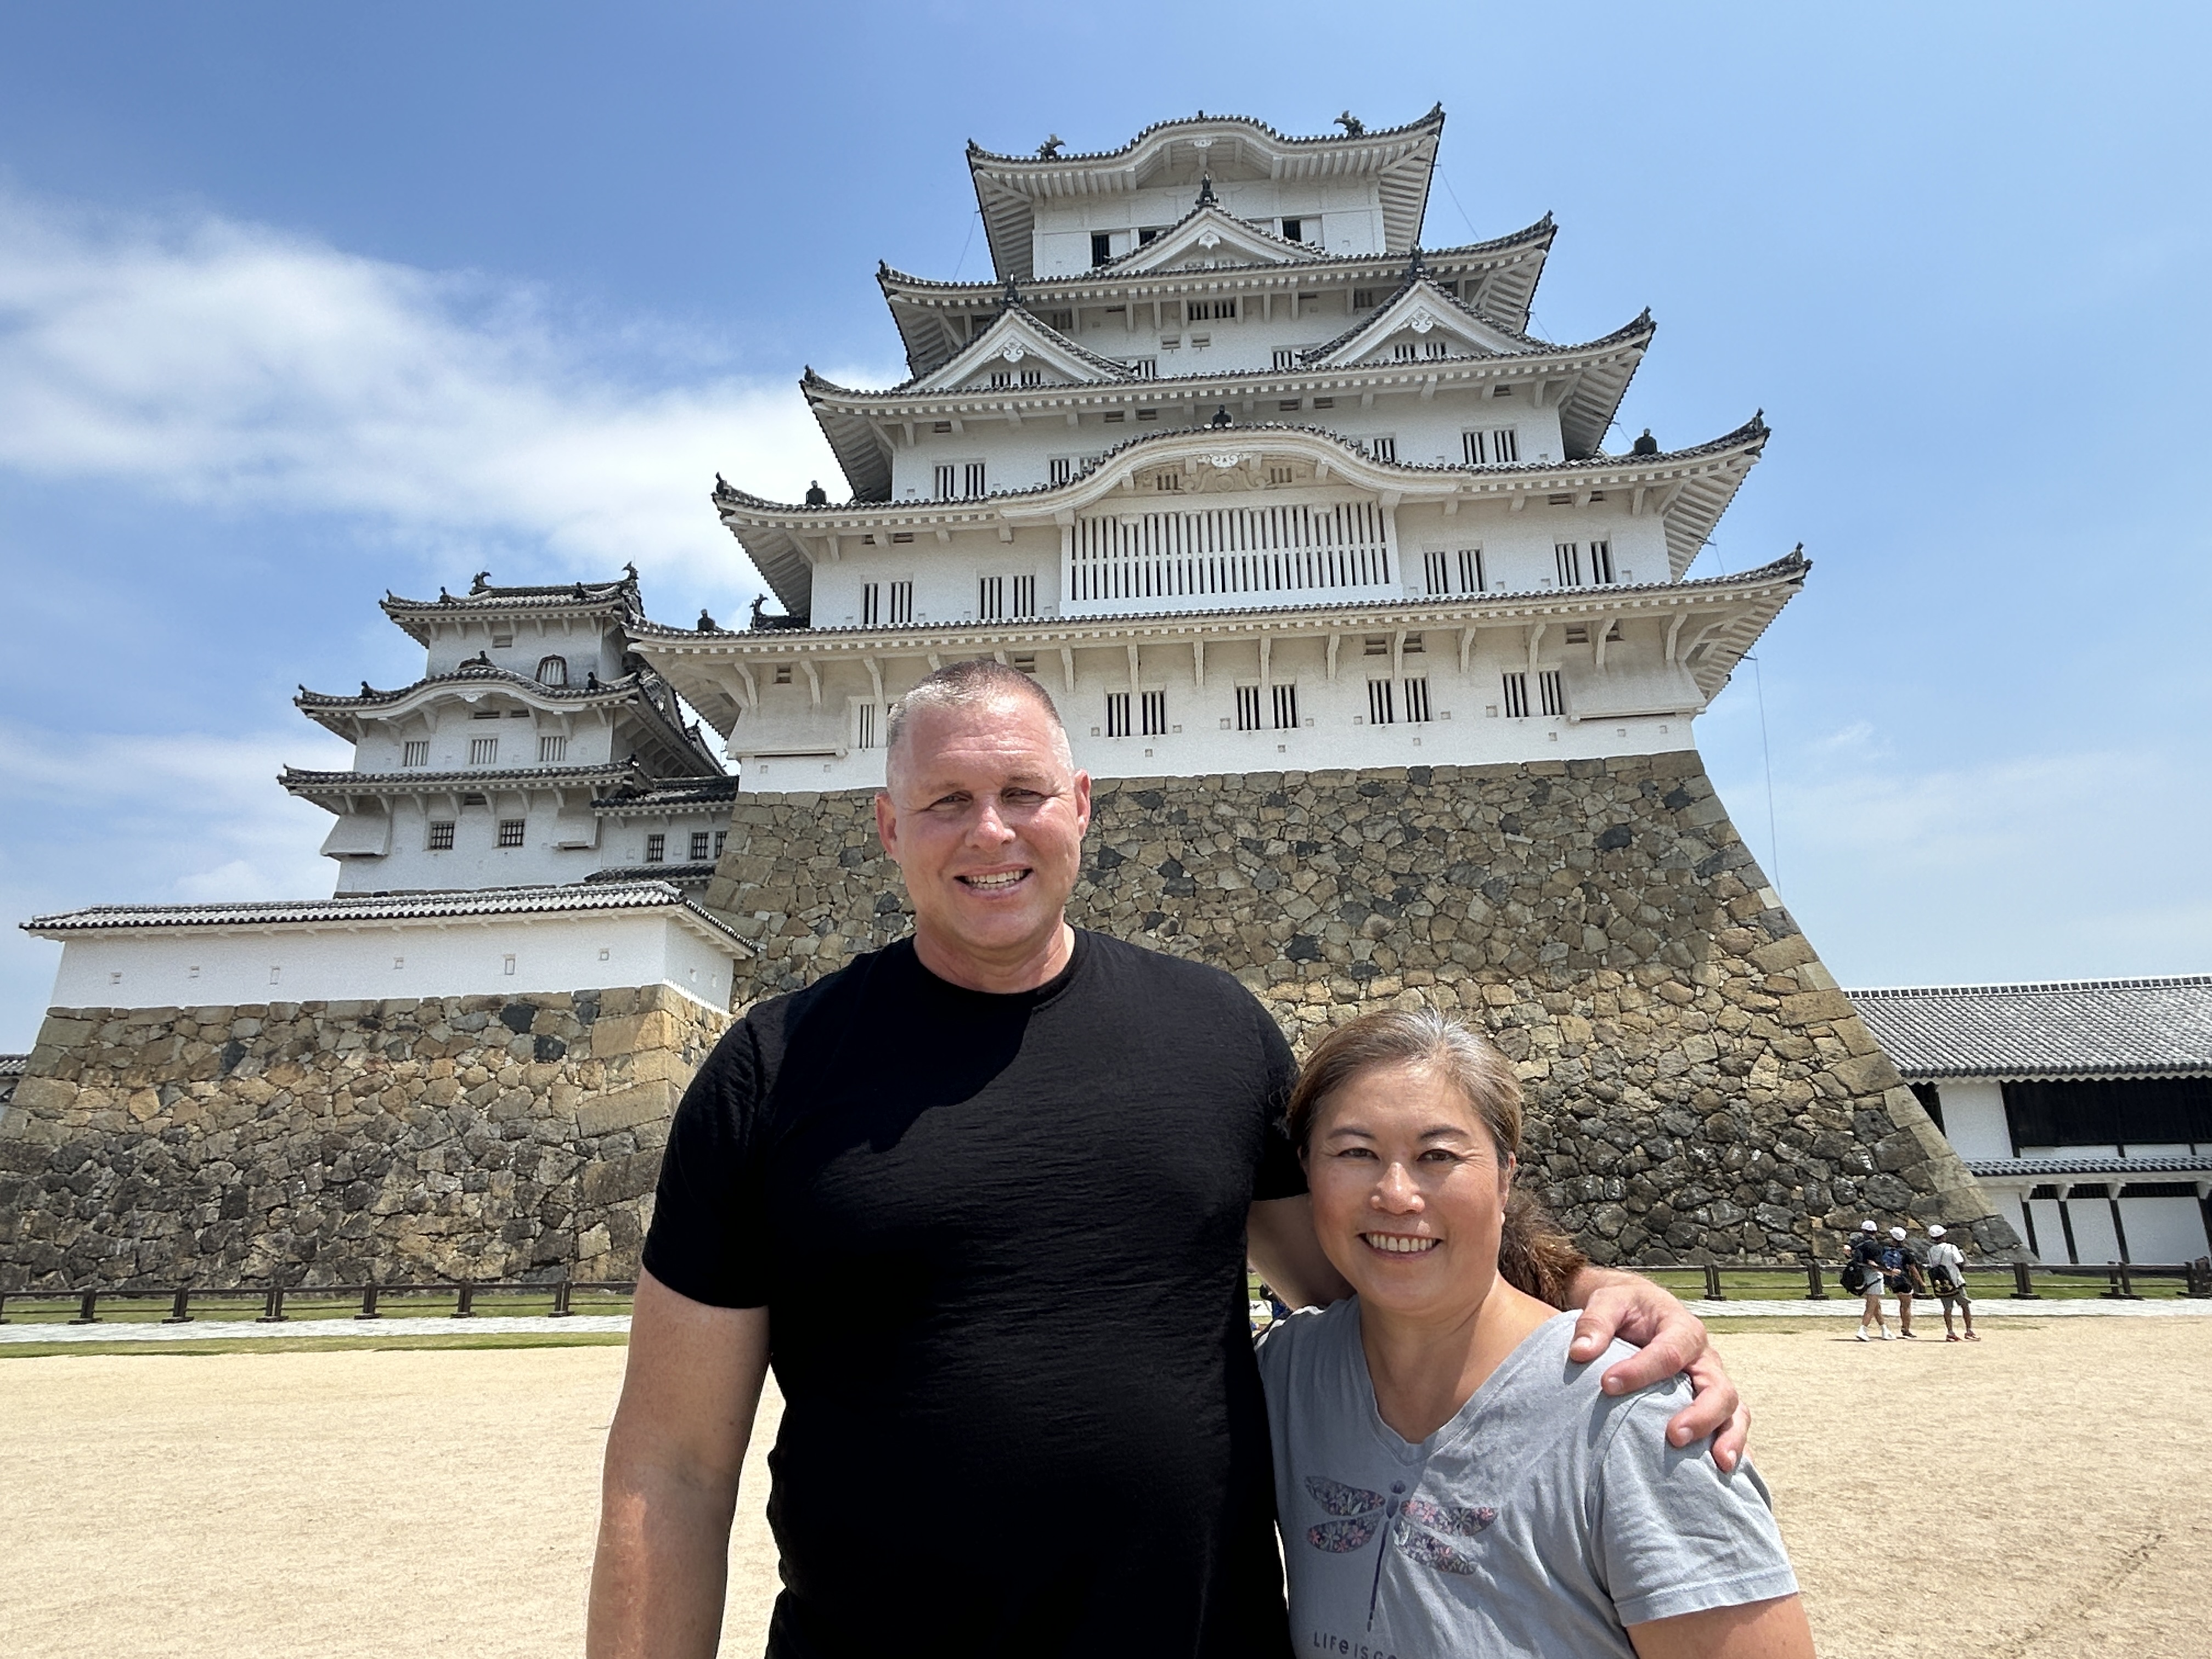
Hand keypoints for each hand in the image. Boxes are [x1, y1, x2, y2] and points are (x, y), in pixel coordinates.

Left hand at [1564, 1267, 1748, 1471]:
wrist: (1641, 1308)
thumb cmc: (1625, 1307)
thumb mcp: (1608, 1301)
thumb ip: (1595, 1322)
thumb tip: (1579, 1352)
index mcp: (1681, 1328)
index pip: (1669, 1352)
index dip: (1641, 1371)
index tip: (1608, 1385)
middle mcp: (1704, 1357)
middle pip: (1718, 1387)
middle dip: (1700, 1414)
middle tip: (1673, 1437)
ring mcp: (1713, 1381)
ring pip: (1733, 1409)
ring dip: (1728, 1436)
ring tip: (1719, 1464)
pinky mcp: (1713, 1402)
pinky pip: (1732, 1425)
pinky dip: (1735, 1447)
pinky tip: (1727, 1476)